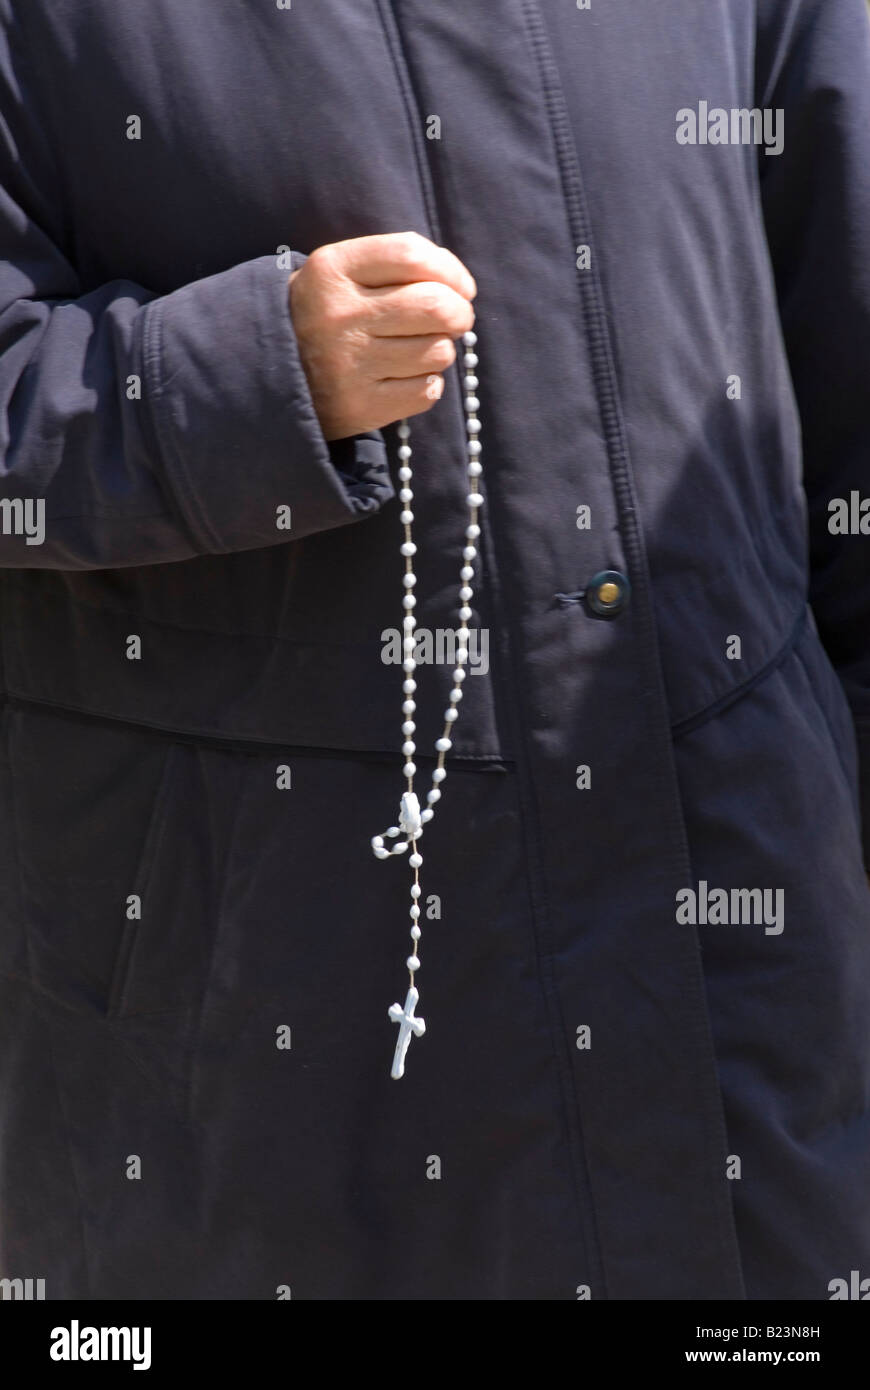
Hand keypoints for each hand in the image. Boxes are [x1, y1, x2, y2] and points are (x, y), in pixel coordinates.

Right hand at [287, 231, 476, 440]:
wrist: (270, 374)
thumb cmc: (325, 315)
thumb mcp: (342, 273)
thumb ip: (395, 264)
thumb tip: (459, 283)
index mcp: (332, 270)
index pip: (411, 255)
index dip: (451, 270)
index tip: (461, 286)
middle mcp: (338, 316)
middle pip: (435, 306)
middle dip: (459, 313)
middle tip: (456, 320)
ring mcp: (349, 365)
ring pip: (437, 351)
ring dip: (441, 350)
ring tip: (419, 349)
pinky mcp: (360, 406)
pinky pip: (426, 391)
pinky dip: (428, 384)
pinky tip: (407, 377)